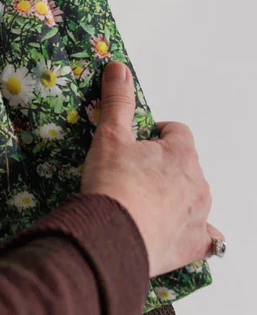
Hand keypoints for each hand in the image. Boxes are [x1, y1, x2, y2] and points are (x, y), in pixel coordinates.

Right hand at [81, 61, 222, 277]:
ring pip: (193, 198)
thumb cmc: (112, 185)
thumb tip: (119, 69)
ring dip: (175, 197)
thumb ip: (117, 101)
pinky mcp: (192, 245)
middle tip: (131, 174)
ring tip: (142, 203)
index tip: (136, 143)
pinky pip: (205, 238)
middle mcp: (198, 183)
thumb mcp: (109, 135)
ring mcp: (199, 216)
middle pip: (185, 165)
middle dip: (163, 167)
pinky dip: (195, 234)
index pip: (177, 132)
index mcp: (182, 154)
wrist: (110, 236)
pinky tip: (178, 232)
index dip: (156, 135)